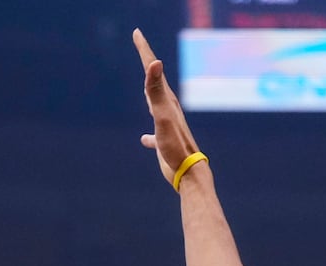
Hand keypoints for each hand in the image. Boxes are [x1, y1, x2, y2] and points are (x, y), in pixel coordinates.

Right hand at [133, 29, 202, 188]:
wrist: (188, 172)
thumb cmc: (176, 145)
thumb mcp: (163, 115)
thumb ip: (156, 90)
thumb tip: (155, 62)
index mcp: (167, 100)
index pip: (153, 69)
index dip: (144, 50)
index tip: (137, 33)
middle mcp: (168, 109)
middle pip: (155, 81)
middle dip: (147, 62)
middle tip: (140, 47)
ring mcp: (166, 125)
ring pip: (155, 103)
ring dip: (149, 93)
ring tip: (144, 88)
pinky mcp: (164, 142)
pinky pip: (153, 134)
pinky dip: (148, 135)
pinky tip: (143, 139)